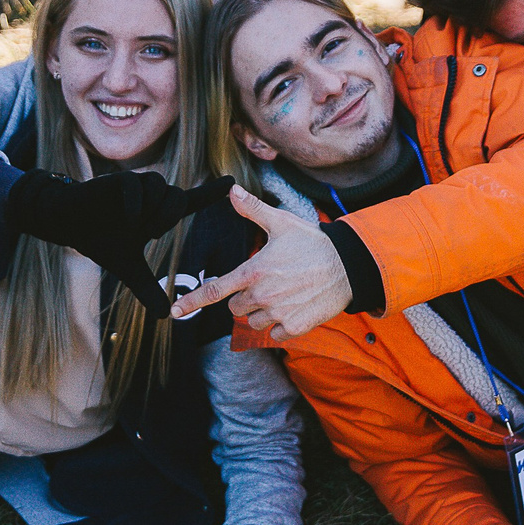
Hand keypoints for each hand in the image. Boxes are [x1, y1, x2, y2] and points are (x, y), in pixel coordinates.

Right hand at [2, 169, 233, 317]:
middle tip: (148, 234)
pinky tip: (127, 220)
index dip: (212, 192)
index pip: (191, 201)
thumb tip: (164, 316)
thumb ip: (148, 289)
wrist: (69, 223)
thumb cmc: (101, 241)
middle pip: (177, 198)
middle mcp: (151, 196)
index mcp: (157, 213)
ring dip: (150, 212)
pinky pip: (135, 186)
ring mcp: (135, 186)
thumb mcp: (129, 269)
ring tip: (133, 227)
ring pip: (160, 189)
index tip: (232, 180)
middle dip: (166, 219)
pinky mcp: (117, 180)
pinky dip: (134, 205)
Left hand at [167, 185, 351, 338]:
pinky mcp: (295, 327)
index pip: (216, 290)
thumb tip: (232, 190)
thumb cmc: (312, 243)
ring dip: (263, 312)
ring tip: (285, 293)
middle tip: (268, 283)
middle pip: (235, 308)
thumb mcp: (282, 223)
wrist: (348, 267)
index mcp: (254, 271)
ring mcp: (278, 313)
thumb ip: (253, 210)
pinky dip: (282, 324)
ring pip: (254, 322)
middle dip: (245, 298)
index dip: (192, 301)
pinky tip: (296, 306)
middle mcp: (262, 295)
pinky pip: (276, 334)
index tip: (175, 311)